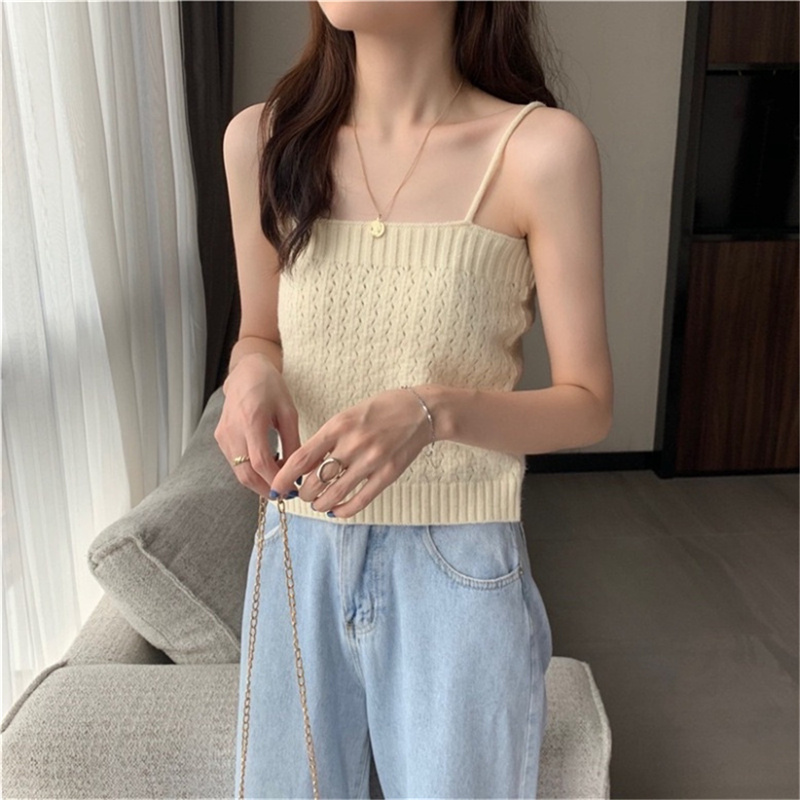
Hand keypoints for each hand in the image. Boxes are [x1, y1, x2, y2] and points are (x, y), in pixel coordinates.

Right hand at [214, 353, 302, 496]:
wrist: (246, 373)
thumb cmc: (271, 388)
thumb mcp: (289, 412)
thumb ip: (293, 442)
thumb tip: (299, 471)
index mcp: (252, 420)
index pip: (260, 462)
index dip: (275, 480)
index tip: (291, 489)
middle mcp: (233, 430)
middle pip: (245, 473)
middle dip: (265, 489)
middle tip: (285, 495)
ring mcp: (223, 435)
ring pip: (238, 471)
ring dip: (257, 483)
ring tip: (278, 484)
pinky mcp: (220, 438)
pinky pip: (234, 463)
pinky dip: (250, 472)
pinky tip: (266, 470)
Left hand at [269, 387, 433, 517]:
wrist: (421, 410)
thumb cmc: (381, 410)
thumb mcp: (348, 416)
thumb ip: (327, 439)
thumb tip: (303, 465)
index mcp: (338, 426)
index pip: (301, 458)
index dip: (284, 477)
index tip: (276, 487)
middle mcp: (353, 444)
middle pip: (315, 482)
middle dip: (304, 494)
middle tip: (303, 495)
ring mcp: (371, 461)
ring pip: (334, 495)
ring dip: (320, 504)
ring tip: (319, 503)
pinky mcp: (388, 474)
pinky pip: (359, 501)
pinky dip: (343, 510)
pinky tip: (337, 510)